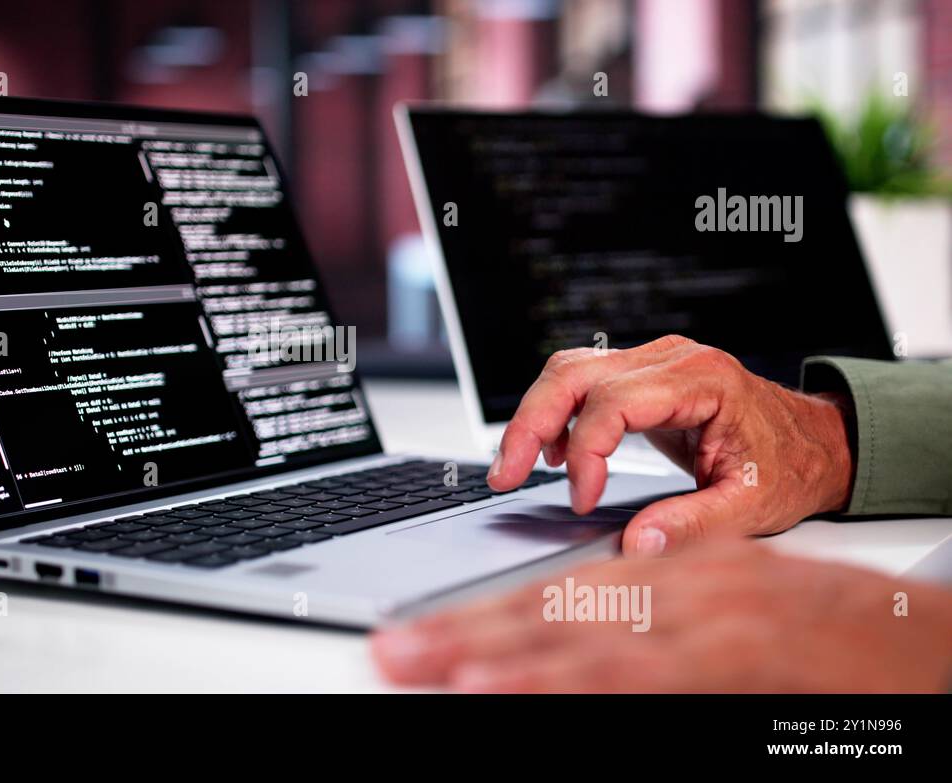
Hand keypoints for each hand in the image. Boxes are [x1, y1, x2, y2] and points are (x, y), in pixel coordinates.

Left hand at [371, 540, 951, 691]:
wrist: (929, 638)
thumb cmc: (827, 635)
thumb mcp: (728, 613)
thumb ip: (650, 625)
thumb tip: (570, 647)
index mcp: (674, 571)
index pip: (556, 594)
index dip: (479, 616)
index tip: (414, 636)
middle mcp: (681, 584)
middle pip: (550, 608)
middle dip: (461, 632)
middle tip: (387, 649)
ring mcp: (708, 619)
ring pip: (581, 635)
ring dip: (494, 653)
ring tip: (423, 667)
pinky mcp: (736, 656)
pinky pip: (634, 672)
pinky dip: (565, 679)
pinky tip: (505, 689)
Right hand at [487, 335, 853, 556]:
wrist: (816, 442)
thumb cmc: (790, 466)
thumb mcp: (751, 506)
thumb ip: (694, 526)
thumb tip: (636, 545)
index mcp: (702, 379)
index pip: (613, 402)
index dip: (587, 453)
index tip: (583, 500)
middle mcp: (672, 358)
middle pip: (574, 373)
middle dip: (531, 424)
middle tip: (507, 475)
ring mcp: (654, 361)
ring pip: (568, 369)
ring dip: (535, 416)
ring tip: (517, 466)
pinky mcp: (643, 375)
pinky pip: (582, 380)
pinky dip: (557, 414)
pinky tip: (556, 454)